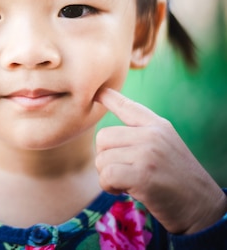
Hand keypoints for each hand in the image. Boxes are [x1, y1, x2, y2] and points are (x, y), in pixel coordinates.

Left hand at [94, 87, 226, 233]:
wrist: (202, 207)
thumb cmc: (178, 179)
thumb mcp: (165, 147)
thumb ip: (140, 134)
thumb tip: (108, 130)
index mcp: (158, 126)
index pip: (127, 106)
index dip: (110, 98)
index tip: (98, 92)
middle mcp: (152, 134)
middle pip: (103, 138)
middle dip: (105, 159)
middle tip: (123, 172)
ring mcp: (148, 153)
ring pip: (102, 159)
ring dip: (108, 176)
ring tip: (128, 182)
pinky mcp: (143, 174)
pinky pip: (107, 175)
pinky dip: (109, 186)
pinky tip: (123, 191)